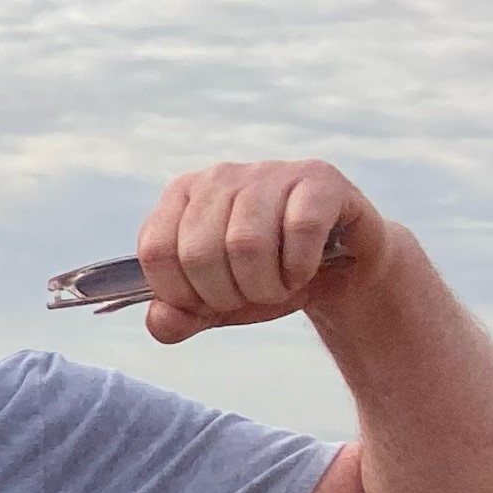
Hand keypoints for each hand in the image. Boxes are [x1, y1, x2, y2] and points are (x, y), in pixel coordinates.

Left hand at [133, 160, 391, 344]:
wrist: (336, 274)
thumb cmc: (263, 280)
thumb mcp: (212, 307)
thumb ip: (175, 318)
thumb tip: (161, 320)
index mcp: (181, 197)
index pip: (155, 250)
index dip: (180, 293)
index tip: (206, 301)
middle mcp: (221, 176)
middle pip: (198, 253)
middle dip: (225, 295)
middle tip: (250, 296)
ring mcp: (271, 172)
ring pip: (246, 243)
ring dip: (265, 287)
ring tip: (279, 286)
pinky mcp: (319, 180)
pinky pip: (300, 230)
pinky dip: (300, 267)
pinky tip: (305, 269)